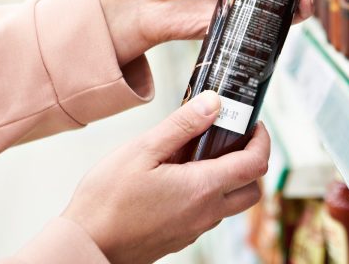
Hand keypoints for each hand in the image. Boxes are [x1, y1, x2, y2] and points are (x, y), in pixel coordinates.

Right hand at [62, 91, 269, 263]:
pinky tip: (179, 176)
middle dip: (251, 161)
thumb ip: (183, 125)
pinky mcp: (180, 237)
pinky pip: (208, 213)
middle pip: (252, 188)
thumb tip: (214, 103)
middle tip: (232, 138)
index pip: (256, 165)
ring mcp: (194, 229)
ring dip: (228, 177)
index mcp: (203, 189)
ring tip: (198, 153)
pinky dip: (207, 192)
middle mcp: (206, 213)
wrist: (86, 245)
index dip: (262, 140)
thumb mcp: (143, 150)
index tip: (253, 124)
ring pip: (231, 203)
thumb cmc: (107, 200)